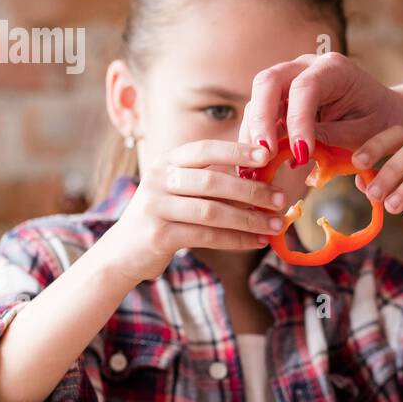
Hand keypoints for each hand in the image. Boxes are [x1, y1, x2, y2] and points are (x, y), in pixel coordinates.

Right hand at [98, 139, 288, 283]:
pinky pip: (207, 236)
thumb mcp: (179, 191)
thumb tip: (261, 182)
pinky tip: (256, 242)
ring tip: (274, 224)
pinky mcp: (159, 235)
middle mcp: (158, 180)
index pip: (204, 149)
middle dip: (251, 191)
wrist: (123, 252)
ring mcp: (156, 207)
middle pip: (212, 181)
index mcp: (166, 162)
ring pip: (212, 212)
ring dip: (249, 219)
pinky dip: (236, 239)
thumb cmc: (164, 217)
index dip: (236, 150)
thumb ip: (209, 182)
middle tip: (279, 199)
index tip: (266, 155)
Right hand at [243, 52, 402, 159]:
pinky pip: (260, 114)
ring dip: (254, 131)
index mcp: (333, 68)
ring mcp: (290, 79)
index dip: (298, 121)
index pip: (304, 88)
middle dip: (262, 120)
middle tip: (265, 154)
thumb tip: (296, 151)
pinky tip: (259, 161)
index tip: (301, 154)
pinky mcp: (280, 98)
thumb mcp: (362, 133)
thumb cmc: (378, 122)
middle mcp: (306, 66)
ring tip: (258, 163)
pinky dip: (257, 137)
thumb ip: (331, 137)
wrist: (384, 114)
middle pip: (268, 82)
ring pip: (258, 98)